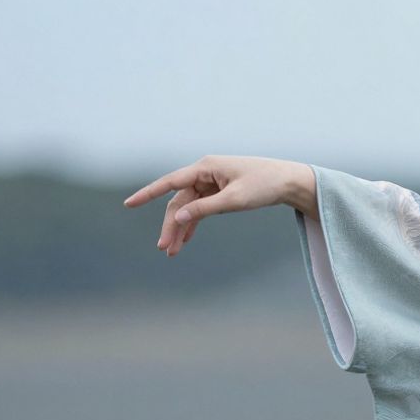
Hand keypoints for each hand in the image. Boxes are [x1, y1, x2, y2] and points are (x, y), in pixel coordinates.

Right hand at [122, 154, 315, 255]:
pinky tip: (185, 241)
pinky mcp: (220, 191)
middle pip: (179, 201)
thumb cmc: (264, 186)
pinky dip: (194, 224)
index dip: (148, 194)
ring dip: (181, 228)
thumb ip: (204, 209)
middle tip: (163, 248)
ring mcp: (212, 182)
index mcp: (206, 167)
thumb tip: (177, 218)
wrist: (289, 182)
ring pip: (189, 208)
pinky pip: (201, 208)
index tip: (129, 204)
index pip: (170, 182)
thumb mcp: (234, 200)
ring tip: (172, 252)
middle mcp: (205, 172)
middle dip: (170, 225)